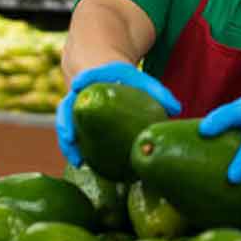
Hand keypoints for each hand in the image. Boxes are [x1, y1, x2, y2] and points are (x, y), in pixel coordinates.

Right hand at [56, 61, 181, 166]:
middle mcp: (80, 94)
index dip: (81, 80)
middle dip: (65, 121)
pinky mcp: (77, 122)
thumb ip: (159, 92)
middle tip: (70, 137)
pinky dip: (74, 148)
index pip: (85, 77)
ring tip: (78, 160)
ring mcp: (75, 110)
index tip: (77, 85)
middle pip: (65, 107)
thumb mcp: (142, 80)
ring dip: (67, 143)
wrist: (106, 76)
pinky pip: (72, 136)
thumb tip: (176, 110)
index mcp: (94, 78)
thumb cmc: (125, 80)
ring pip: (65, 125)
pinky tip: (83, 164)